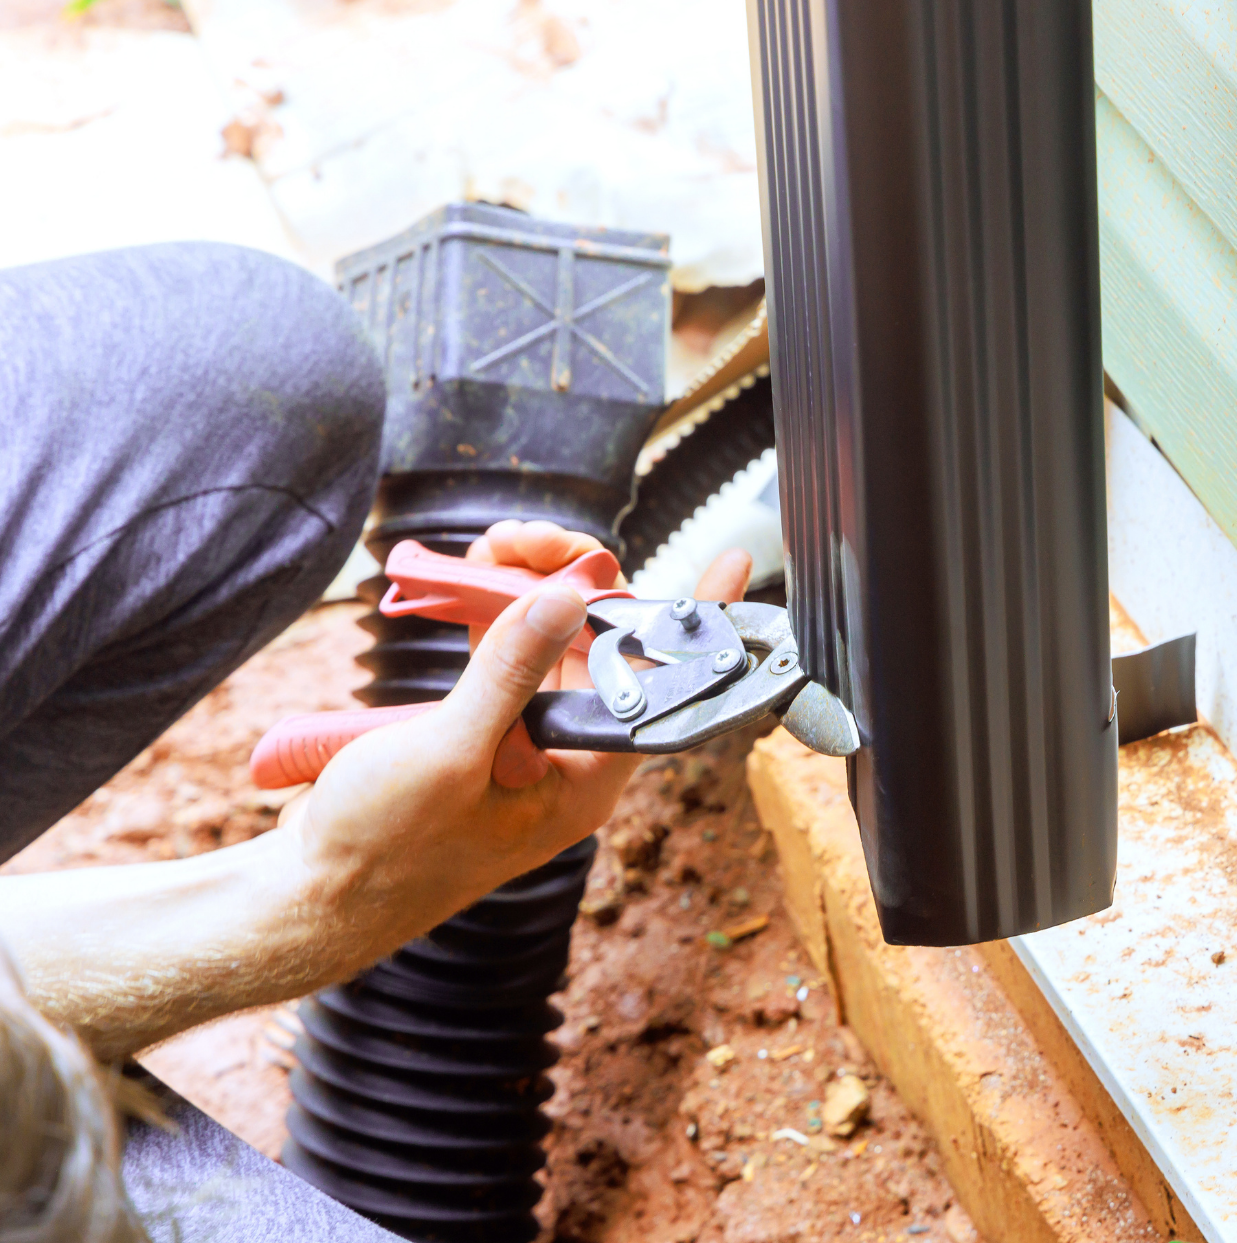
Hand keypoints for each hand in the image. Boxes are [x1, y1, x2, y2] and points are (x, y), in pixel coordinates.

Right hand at [284, 520, 752, 965]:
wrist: (307, 891)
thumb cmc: (381, 850)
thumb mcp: (448, 755)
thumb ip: (508, 674)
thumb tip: (567, 598)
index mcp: (584, 781)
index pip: (661, 689)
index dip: (696, 624)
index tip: (733, 563)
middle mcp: (565, 756)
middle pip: (601, 646)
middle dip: (575, 581)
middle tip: (532, 540)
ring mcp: (523, 736)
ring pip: (550, 637)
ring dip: (525, 583)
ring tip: (490, 550)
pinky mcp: (479, 720)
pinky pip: (503, 646)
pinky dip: (488, 606)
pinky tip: (463, 576)